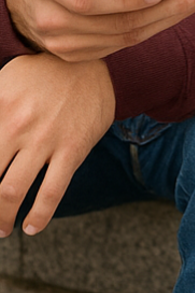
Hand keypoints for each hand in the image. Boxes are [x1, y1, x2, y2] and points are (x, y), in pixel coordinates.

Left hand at [0, 53, 115, 236]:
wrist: (89, 63)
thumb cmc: (39, 71)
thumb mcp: (2, 82)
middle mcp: (17, 129)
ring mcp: (46, 141)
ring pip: (13, 190)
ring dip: (2, 216)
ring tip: (1, 229)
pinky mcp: (73, 149)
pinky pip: (53, 190)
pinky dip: (39, 214)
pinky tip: (31, 227)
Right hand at [6, 0, 194, 60]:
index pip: (88, 0)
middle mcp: (52, 19)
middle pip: (116, 23)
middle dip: (163, 10)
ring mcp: (64, 42)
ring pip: (124, 37)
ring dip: (164, 20)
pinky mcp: (76, 53)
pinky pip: (121, 45)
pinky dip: (150, 29)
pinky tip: (173, 13)